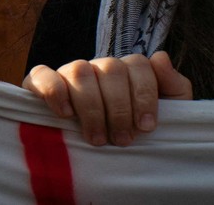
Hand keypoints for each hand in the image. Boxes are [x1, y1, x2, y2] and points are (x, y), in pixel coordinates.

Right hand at [24, 51, 192, 145]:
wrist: (100, 157)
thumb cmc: (133, 132)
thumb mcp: (166, 113)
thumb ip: (173, 86)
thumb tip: (161, 57)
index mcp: (127, 70)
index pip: (138, 65)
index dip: (144, 95)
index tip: (147, 127)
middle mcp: (98, 67)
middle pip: (110, 69)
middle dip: (119, 109)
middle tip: (123, 140)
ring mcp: (69, 72)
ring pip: (80, 71)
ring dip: (91, 108)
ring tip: (97, 138)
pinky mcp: (40, 83)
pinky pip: (42, 74)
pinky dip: (54, 91)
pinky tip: (66, 114)